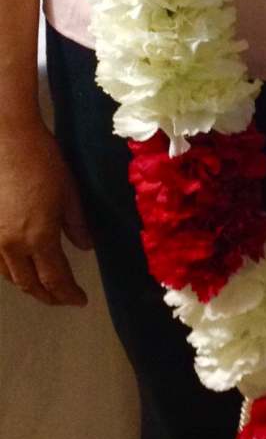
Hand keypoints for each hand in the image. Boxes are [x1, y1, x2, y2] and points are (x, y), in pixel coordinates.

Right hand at [0, 111, 92, 305]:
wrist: (6, 137)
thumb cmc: (43, 162)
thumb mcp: (69, 195)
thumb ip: (77, 226)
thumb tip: (85, 248)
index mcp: (38, 238)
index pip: (55, 279)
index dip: (67, 294)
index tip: (80, 300)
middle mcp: (11, 245)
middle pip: (29, 283)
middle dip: (48, 296)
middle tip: (64, 299)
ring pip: (9, 275)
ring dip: (28, 285)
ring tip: (44, 286)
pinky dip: (10, 270)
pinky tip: (19, 267)